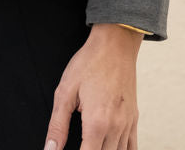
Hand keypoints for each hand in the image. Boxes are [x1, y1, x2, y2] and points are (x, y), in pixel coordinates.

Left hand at [42, 24, 140, 149]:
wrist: (115, 44)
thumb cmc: (90, 63)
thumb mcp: (65, 91)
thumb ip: (57, 125)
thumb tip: (50, 149)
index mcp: (97, 123)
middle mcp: (116, 127)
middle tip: (79, 144)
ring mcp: (128, 124)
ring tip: (90, 144)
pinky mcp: (134, 119)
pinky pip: (133, 147)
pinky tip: (111, 148)